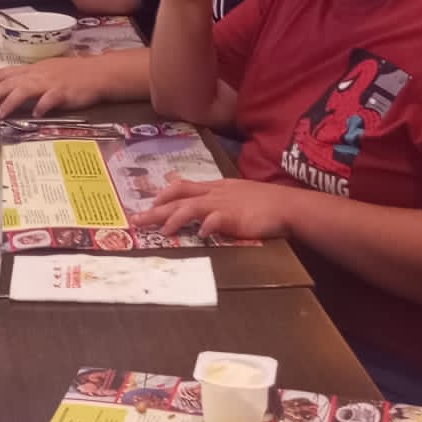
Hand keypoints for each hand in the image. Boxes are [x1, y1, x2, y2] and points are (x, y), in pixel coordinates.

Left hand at [0, 56, 116, 115]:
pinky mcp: (63, 92)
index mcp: (33, 70)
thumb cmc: (73, 74)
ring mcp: (50, 82)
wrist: (98, 73)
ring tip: (0, 115)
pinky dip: (42, 105)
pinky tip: (36, 114)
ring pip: (25, 89)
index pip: (5, 72)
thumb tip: (12, 89)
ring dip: (10, 101)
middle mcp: (37, 74)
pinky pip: (51, 98)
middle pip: (10, 82)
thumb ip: (30, 80)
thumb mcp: (48, 72)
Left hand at [132, 177, 294, 239]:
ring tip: (161, 231)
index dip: (163, 195)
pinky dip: (208, 226)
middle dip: (155, 210)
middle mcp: (214, 194)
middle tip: (136, 221)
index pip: (181, 187)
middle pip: (178, 199)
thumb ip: (213, 194)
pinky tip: (200, 234)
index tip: (150, 205)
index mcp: (213, 188)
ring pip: (191, 207)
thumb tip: (196, 196)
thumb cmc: (262, 202)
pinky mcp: (235, 217)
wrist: (285, 204)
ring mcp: (223, 205)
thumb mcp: (233, 192)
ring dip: (174, 219)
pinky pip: (218, 220)